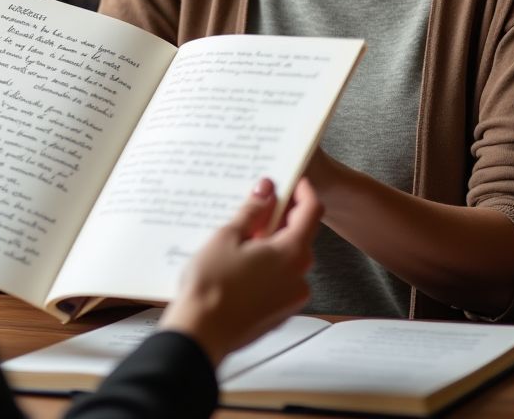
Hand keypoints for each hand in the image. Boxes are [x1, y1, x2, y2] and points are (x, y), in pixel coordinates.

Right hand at [159, 178, 321, 366]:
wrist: (201, 333)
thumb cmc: (211, 285)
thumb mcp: (228, 237)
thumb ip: (252, 211)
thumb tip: (266, 190)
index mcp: (291, 254)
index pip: (312, 211)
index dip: (304, 191)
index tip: (293, 180)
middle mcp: (299, 276)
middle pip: (302, 235)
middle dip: (284, 216)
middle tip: (259, 203)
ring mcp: (291, 298)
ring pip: (290, 259)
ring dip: (274, 242)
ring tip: (243, 235)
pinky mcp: (279, 312)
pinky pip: (281, 279)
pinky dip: (269, 265)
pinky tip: (242, 262)